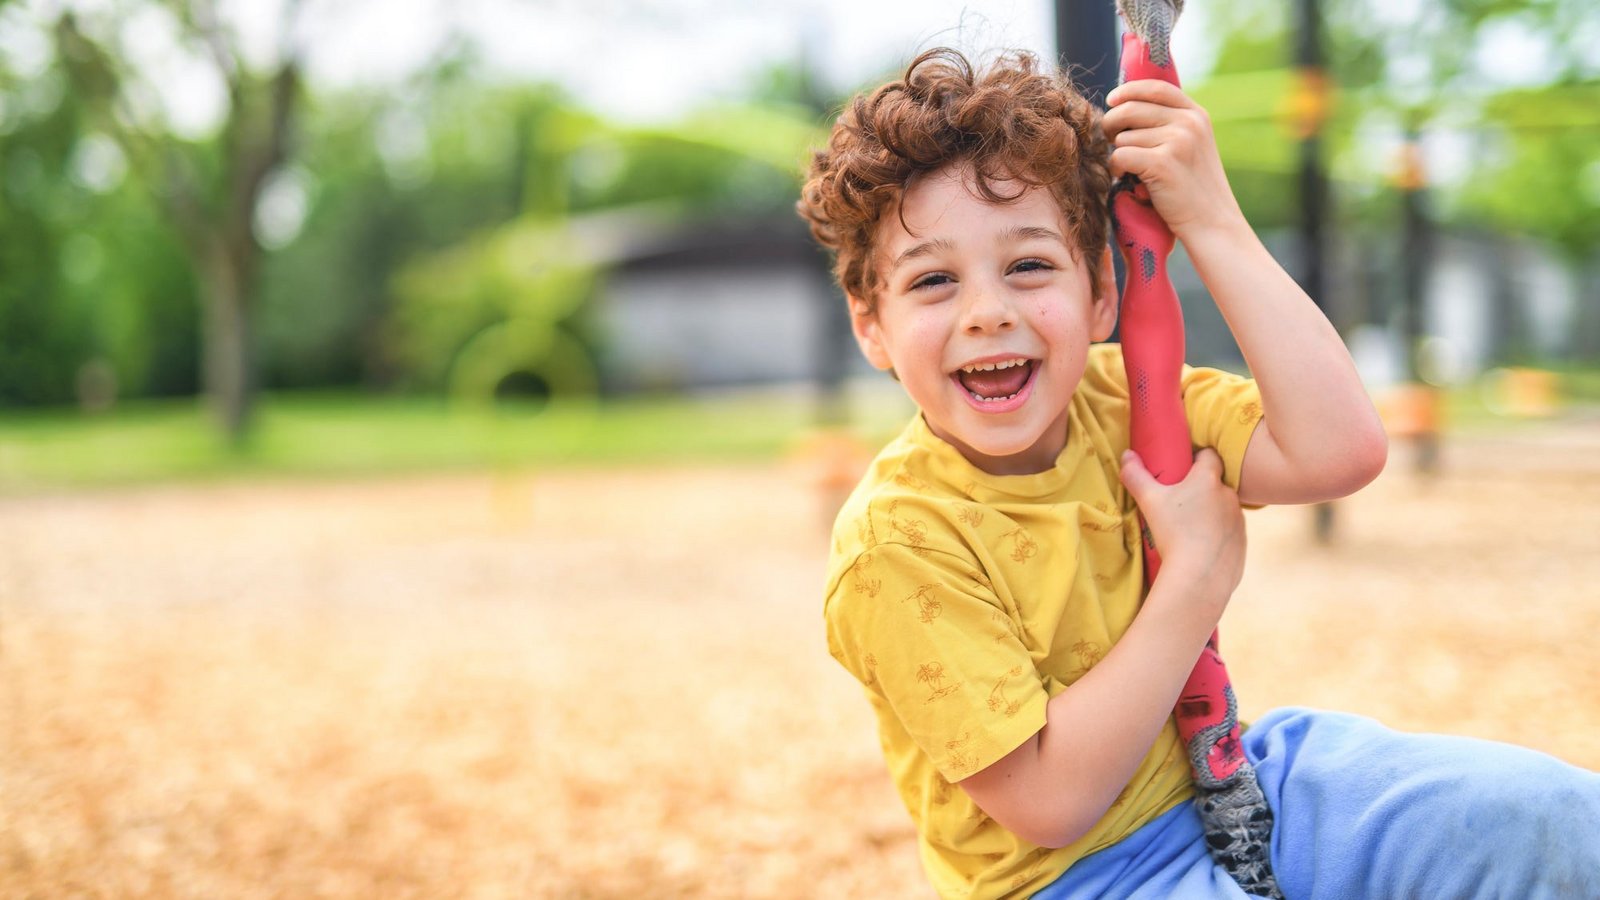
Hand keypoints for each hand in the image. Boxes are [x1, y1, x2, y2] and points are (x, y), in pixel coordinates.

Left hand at [1102, 80, 1245, 240]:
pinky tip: (1127, 179)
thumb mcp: (1193, 146)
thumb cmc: (1194, 189)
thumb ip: (1170, 125)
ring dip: (1118, 154)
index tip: (1112, 100)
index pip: (1156, 87)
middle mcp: (1189, 122)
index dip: (1129, 91)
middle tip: (1111, 142)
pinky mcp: (1162, 162)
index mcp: (1197, 114)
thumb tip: (1127, 107)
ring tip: (1132, 170)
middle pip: (1130, 109)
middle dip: (1112, 125)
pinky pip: (1120, 155)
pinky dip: (1117, 168)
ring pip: (1122, 136)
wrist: (1212, 223)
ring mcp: (1178, 141)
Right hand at [1119, 448, 1245, 609]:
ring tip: (1189, 529)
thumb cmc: (1174, 532)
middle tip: (1180, 502)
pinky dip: (1218, 536)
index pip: (1210, 455)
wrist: (1200, 576)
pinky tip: (1200, 548)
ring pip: (1224, 509)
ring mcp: (1239, 520)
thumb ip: (1136, 476)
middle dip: (1201, 489)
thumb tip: (1127, 455)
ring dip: (1211, 513)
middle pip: (1216, 483)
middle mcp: (1229, 495)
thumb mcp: (1149, 501)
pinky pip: (1230, 533)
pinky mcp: (1242, 543)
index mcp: (1208, 479)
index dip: (1197, 458)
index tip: (1183, 468)